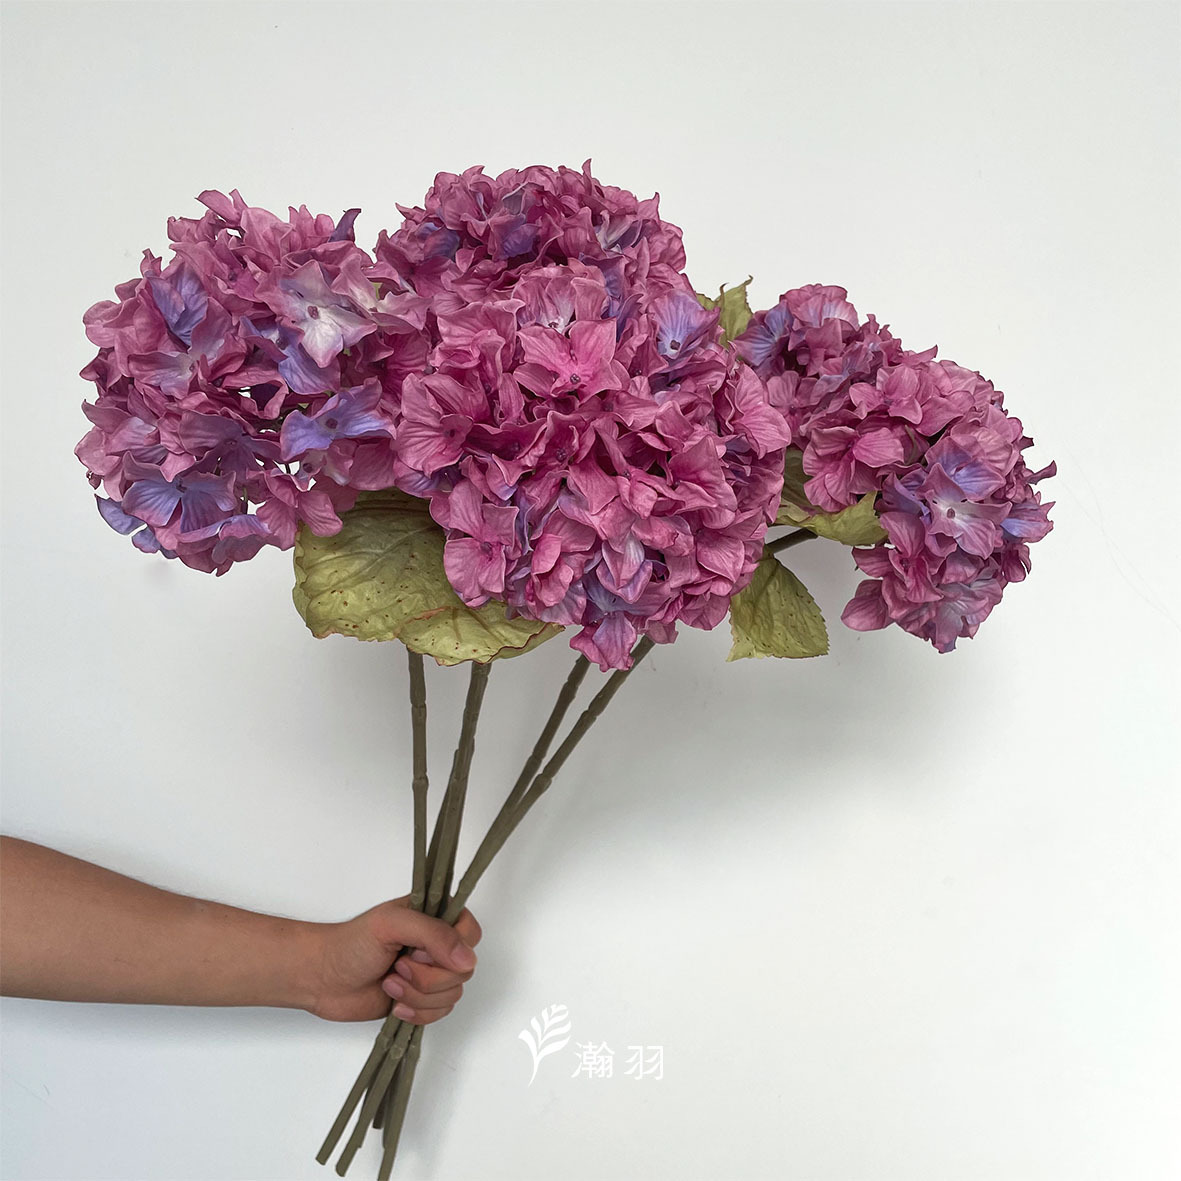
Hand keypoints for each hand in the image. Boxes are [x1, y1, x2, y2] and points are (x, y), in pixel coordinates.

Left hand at [308, 897, 481, 1023]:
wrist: (321, 978)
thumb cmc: (349, 944)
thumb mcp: (391, 924)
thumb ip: (434, 934)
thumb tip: (467, 959)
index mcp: (434, 917)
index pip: (471, 932)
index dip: (451, 949)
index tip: (419, 951)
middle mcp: (436, 945)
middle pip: (463, 970)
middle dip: (427, 976)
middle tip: (397, 966)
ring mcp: (429, 974)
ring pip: (452, 995)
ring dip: (417, 995)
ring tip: (389, 983)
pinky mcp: (420, 1001)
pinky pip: (440, 1013)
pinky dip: (416, 1013)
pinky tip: (394, 1004)